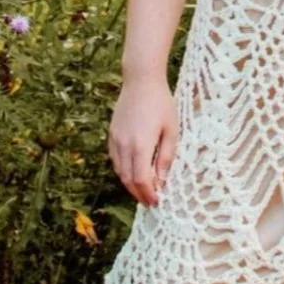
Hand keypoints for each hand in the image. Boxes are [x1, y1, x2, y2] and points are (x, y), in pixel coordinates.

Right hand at [108, 77, 178, 206]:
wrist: (141, 81)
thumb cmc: (161, 103)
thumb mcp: (171, 130)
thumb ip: (166, 156)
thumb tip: (162, 180)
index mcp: (141, 145)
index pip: (141, 180)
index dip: (148, 194)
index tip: (156, 202)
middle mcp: (124, 145)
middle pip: (128, 179)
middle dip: (138, 194)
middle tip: (150, 201)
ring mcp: (115, 139)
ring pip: (119, 171)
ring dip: (130, 184)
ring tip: (142, 190)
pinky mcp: (112, 134)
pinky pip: (115, 159)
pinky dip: (123, 171)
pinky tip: (132, 173)